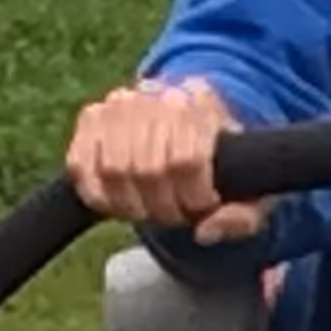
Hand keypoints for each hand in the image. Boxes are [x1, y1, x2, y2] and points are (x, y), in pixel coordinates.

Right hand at [66, 77, 270, 244]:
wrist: (191, 119)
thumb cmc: (221, 160)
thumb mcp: (250, 188)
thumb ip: (242, 216)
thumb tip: (205, 233)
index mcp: (200, 105)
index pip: (186, 159)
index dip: (193, 198)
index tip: (202, 206)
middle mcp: (155, 96)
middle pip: (148, 169)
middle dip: (163, 207)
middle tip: (175, 214)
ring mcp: (118, 105)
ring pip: (113, 170)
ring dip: (131, 206)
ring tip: (149, 209)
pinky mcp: (90, 119)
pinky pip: (80, 166)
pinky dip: (97, 196)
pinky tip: (119, 203)